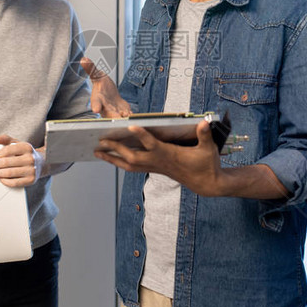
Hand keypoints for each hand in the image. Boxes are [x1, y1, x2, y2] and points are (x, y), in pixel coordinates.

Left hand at [0, 134, 43, 186]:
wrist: (42, 163)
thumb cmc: (26, 153)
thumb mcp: (19, 144)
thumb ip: (7, 139)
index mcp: (26, 147)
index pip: (7, 150)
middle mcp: (30, 158)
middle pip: (6, 162)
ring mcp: (31, 170)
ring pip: (9, 173)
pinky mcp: (30, 180)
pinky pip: (14, 182)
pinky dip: (5, 181)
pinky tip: (2, 178)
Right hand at [81, 56, 130, 117]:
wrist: (109, 94)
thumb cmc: (102, 86)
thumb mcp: (97, 76)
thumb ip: (91, 69)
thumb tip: (84, 59)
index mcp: (97, 99)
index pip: (95, 103)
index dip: (95, 106)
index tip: (96, 109)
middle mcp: (105, 108)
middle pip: (108, 114)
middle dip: (113, 116)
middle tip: (118, 117)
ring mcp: (114, 112)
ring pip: (118, 118)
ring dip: (123, 118)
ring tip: (128, 116)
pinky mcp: (122, 113)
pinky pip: (126, 117)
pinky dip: (130, 117)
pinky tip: (133, 115)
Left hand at [95, 120, 224, 196]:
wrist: (207, 184)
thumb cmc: (207, 165)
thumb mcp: (209, 149)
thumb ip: (205, 135)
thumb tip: (204, 122)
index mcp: (169, 155)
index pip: (153, 144)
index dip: (142, 135)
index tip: (130, 126)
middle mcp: (159, 162)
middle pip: (132, 157)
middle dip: (115, 150)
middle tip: (100, 141)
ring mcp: (156, 167)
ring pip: (129, 165)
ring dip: (112, 159)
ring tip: (97, 152)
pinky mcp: (156, 170)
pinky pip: (133, 167)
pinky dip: (121, 162)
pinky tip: (113, 158)